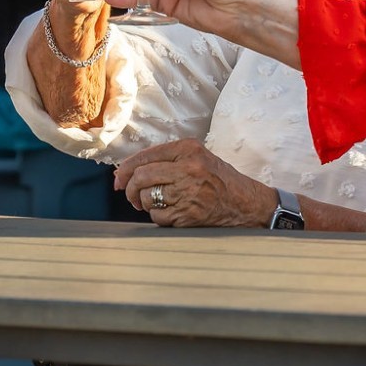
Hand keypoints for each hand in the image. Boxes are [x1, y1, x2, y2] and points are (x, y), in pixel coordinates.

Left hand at [114, 139, 277, 227]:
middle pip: (141, 177)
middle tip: (129, 196)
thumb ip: (166, 159)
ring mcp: (188, 192)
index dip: (126, 168)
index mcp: (189, 149)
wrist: (246, 203)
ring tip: (154, 203)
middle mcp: (188, 168)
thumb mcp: (198, 157)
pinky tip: (170, 213)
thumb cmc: (219, 180)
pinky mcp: (188, 214)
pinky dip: (158, 217)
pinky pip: (157, 216)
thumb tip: (124, 173)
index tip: (118, 179)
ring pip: (146, 197)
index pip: (146, 156)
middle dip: (129, 189)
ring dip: (144, 204)